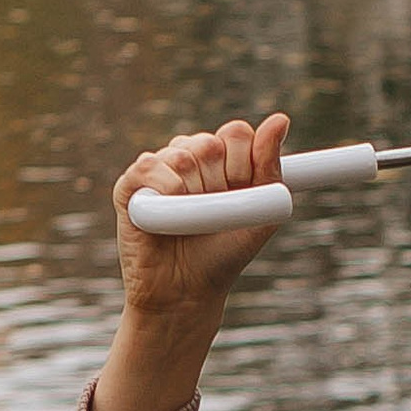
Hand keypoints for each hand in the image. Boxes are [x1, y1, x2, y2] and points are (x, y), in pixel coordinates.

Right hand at [113, 116, 290, 317]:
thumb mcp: (260, 212)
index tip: (241, 193)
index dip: (243, 164)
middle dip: (219, 182)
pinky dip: (166, 190)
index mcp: (219, 161)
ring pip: (181, 155)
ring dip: (193, 192)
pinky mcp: (129, 187)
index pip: (236, 133)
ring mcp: (157, 170)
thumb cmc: (223, 254)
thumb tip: (281, 118)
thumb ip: (271, 166)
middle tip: (212, 212)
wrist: (188, 292)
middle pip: (209, 142)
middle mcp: (187, 159)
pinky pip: (150, 166)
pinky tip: (167, 216)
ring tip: (189, 220)